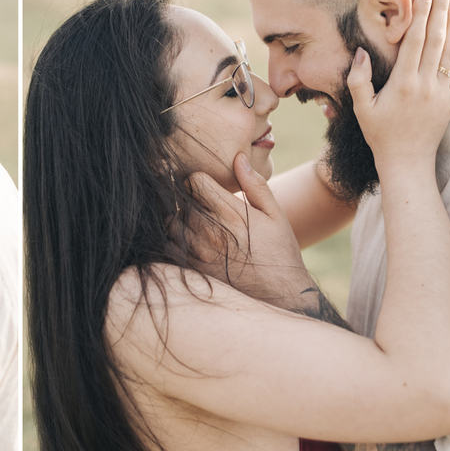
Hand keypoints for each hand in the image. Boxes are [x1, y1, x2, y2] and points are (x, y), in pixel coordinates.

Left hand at [184, 154, 312, 305]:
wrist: (280, 293)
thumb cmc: (279, 250)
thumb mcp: (275, 214)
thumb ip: (255, 185)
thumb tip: (238, 158)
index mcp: (231, 213)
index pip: (195, 181)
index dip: (200, 182)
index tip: (209, 189)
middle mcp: (211, 231)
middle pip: (182, 200)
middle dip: (192, 200)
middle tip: (207, 209)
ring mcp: (199, 251)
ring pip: (172, 222)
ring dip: (181, 220)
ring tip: (201, 226)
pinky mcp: (192, 268)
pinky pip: (169, 245)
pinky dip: (176, 241)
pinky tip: (194, 243)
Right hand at [349, 0, 449, 170]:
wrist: (407, 161)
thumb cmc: (379, 134)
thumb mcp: (361, 108)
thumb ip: (358, 79)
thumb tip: (360, 52)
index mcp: (402, 83)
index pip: (415, 40)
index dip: (421, 14)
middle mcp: (425, 84)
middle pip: (436, 38)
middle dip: (439, 9)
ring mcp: (442, 92)